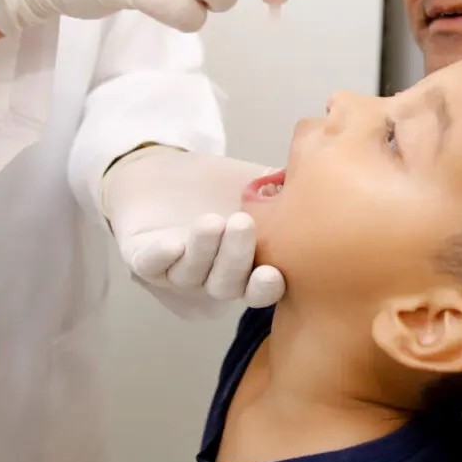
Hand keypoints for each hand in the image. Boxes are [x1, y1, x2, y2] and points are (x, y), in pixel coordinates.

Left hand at [101, 146, 286, 317]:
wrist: (162, 171)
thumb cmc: (216, 185)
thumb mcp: (256, 184)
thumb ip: (285, 190)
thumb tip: (320, 182)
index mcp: (243, 268)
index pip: (257, 290)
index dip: (265, 288)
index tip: (272, 274)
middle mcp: (210, 278)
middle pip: (225, 285)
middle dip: (235, 259)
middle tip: (242, 225)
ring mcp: (175, 271)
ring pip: (191, 275)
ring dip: (204, 252)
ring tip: (212, 222)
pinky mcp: (140, 257)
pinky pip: (150, 265)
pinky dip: (160, 258)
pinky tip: (173, 244)